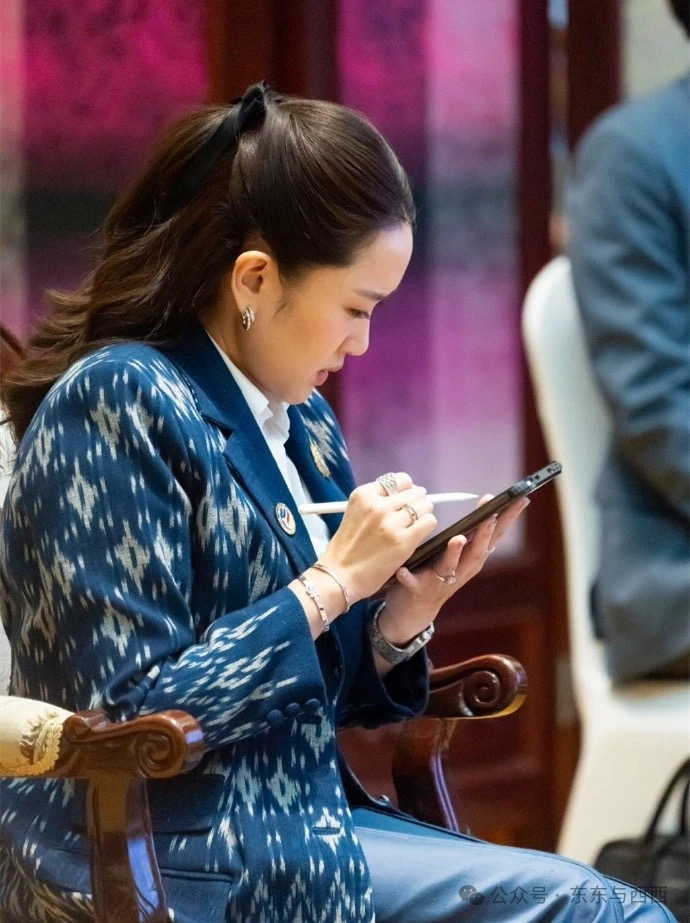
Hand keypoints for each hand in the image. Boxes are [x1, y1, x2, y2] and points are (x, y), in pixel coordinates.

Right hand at [320, 472, 437, 603]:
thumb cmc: (346, 548)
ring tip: (415, 524)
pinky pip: (428, 522)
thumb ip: (376, 502)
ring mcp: (391, 522)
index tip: (405, 499)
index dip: (406, 489)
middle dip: (417, 501)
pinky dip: (427, 526)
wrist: (340, 575)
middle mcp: (378, 505)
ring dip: (423, 514)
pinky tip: (418, 533)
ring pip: (424, 506)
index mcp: (364, 494)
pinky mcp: (403, 540)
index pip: (399, 480)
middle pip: (414, 492)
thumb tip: (405, 495)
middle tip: (412, 514)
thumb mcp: (355, 513)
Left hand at [380, 493, 530, 640]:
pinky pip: (413, 583)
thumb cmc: (439, 573)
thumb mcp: (461, 555)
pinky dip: (409, 578)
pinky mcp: (418, 590)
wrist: (415, 610)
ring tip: (458, 539)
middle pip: (477, 550)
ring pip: (450, 566)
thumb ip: (473, 536)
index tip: (520, 500)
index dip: (508, 519)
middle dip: (484, 533)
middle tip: (492, 515)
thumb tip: (490, 505)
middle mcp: (461, 570)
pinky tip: (403, 571)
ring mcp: (440, 582)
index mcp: (472, 559)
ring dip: (454, 553)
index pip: (495, 536)